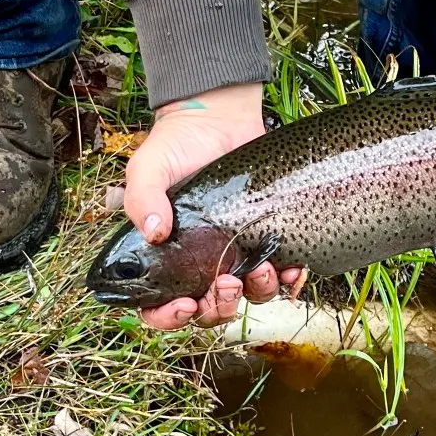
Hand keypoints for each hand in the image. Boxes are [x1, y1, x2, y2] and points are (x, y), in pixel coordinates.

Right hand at [123, 83, 302, 329]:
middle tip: (224, 285)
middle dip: (217, 309)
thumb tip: (155, 232)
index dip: (167, 317)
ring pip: (246, 296)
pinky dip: (289, 279)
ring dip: (254, 293)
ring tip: (259, 269)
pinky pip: (281, 273)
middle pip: (207, 310)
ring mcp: (235, 251)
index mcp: (165, 256)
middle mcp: (199, 261)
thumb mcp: (148, 168)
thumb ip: (142, 198)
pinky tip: (292, 269)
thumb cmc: (177, 144)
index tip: (183, 304)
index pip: (157, 306)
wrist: (218, 118)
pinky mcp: (265, 236)